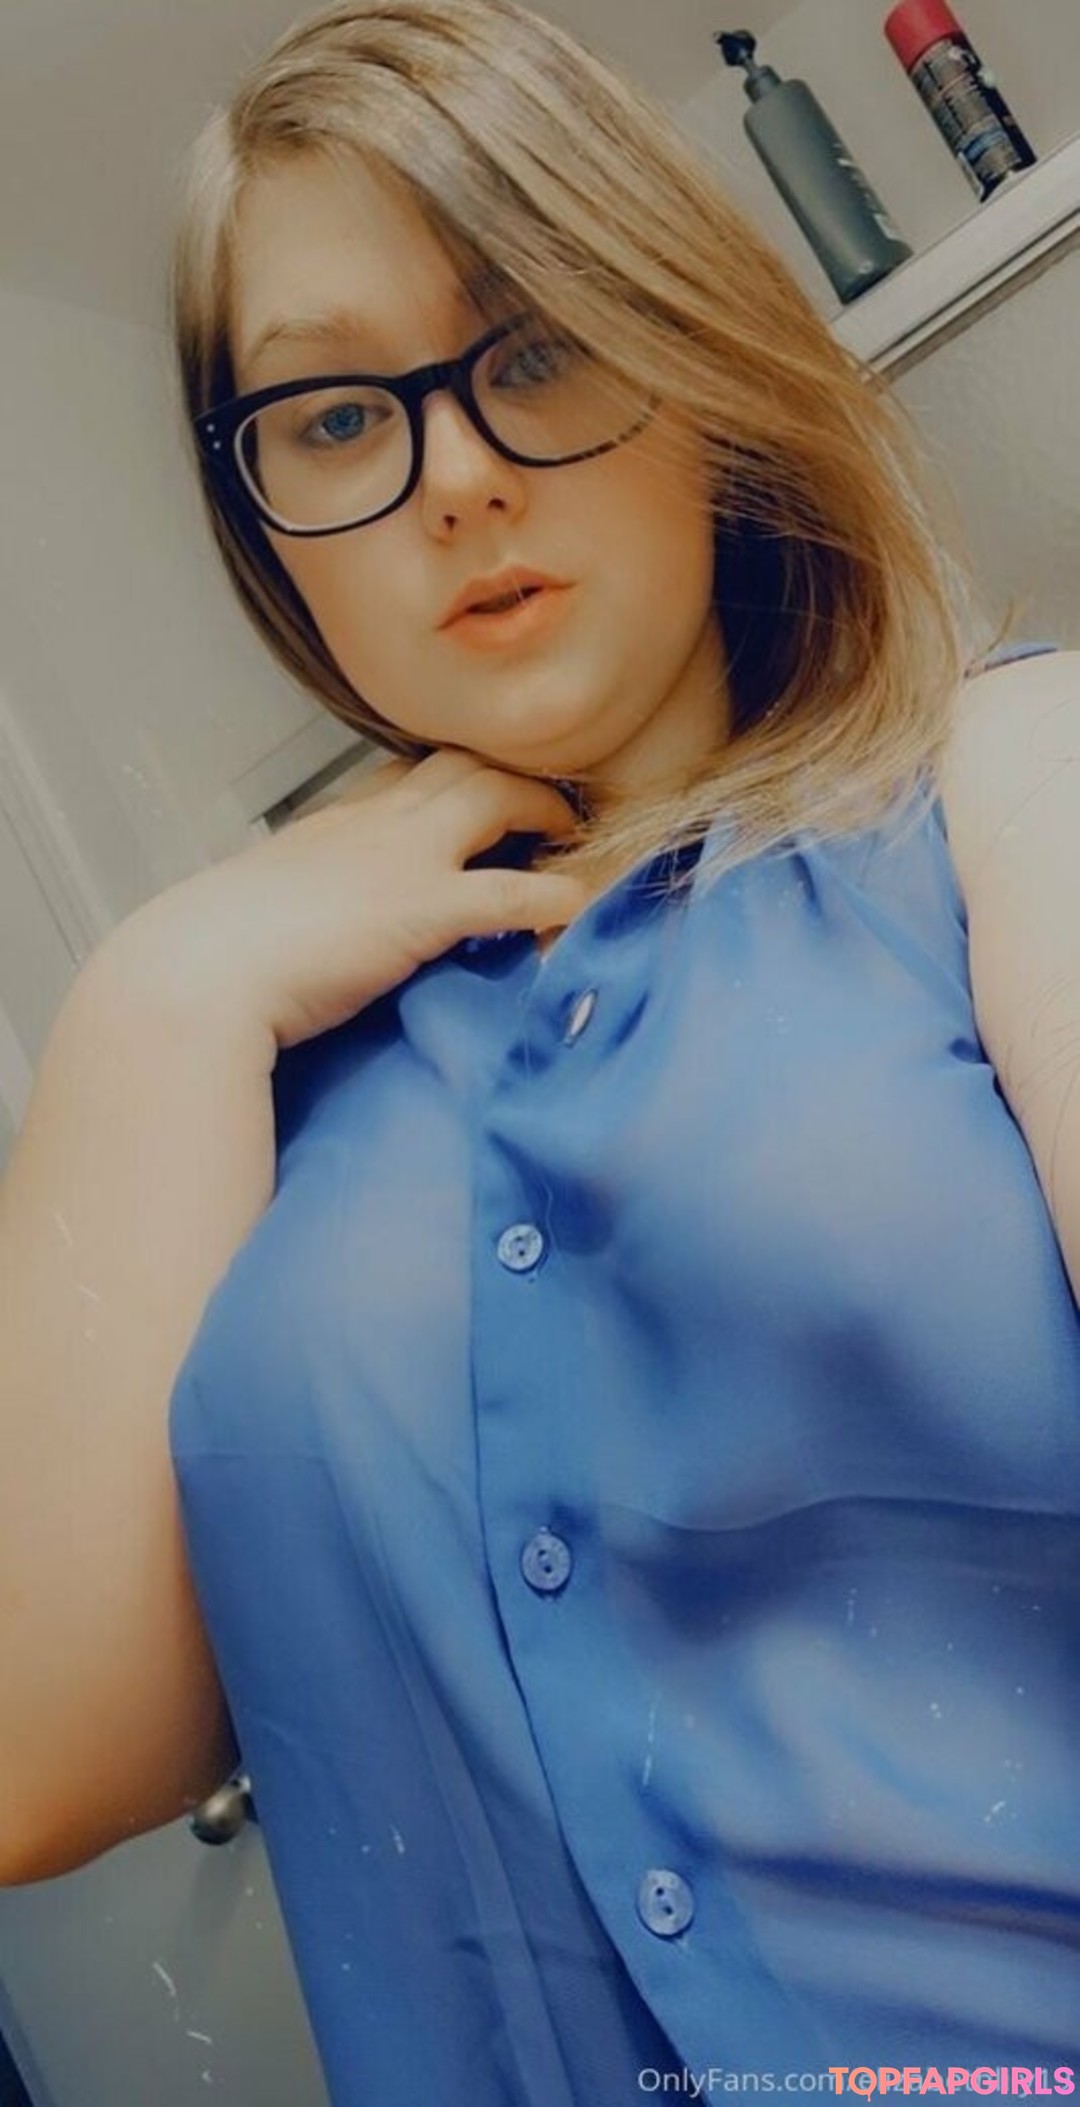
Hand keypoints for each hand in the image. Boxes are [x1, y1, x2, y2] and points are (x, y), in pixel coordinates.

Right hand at [101, 748, 588, 1048]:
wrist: (199, 971)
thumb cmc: (211, 954)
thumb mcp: (261, 907)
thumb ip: (299, 904)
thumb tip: (303, 933)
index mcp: (332, 821)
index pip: (404, 774)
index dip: (450, 782)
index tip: (476, 801)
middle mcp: (373, 822)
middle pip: (460, 764)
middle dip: (511, 777)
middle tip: (547, 810)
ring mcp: (402, 857)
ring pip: (494, 795)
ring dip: (542, 811)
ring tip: (572, 842)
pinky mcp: (424, 908)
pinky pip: (513, 891)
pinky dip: (554, 895)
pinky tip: (578, 908)